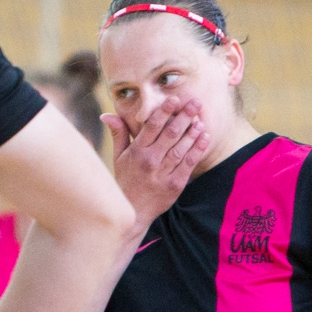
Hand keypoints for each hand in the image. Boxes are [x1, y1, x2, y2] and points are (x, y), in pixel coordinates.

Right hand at [102, 97, 210, 231]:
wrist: (133, 212)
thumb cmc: (125, 181)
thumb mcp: (118, 158)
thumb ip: (118, 134)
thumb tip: (106, 115)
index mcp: (137, 152)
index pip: (152, 126)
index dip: (164, 111)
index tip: (175, 99)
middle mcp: (150, 161)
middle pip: (170, 134)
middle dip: (184, 116)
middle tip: (196, 102)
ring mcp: (163, 173)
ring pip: (181, 147)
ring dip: (193, 132)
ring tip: (201, 119)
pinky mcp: (175, 184)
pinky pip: (189, 163)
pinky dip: (198, 149)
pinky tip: (204, 137)